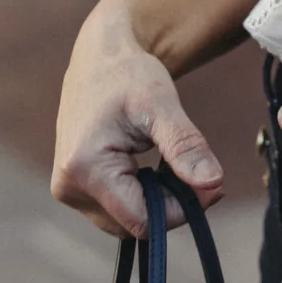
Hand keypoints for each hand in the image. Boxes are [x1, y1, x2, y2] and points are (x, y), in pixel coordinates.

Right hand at [53, 0, 224, 237]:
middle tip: (196, 169)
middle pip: (133, 225)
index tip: (211, 184)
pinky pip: (116, 209)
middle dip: (170, 205)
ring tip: (171, 161)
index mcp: (85, 169)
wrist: (99, 57)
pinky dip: (142, 195)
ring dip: (157, 201)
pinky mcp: (75, 187)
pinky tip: (153, 165)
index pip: (142, 220)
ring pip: (126, 220)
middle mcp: (68, 187)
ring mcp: (68, 190)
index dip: (181, 209)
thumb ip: (185, 146)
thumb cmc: (127, 74)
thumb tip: (213, 183)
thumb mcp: (161, 106)